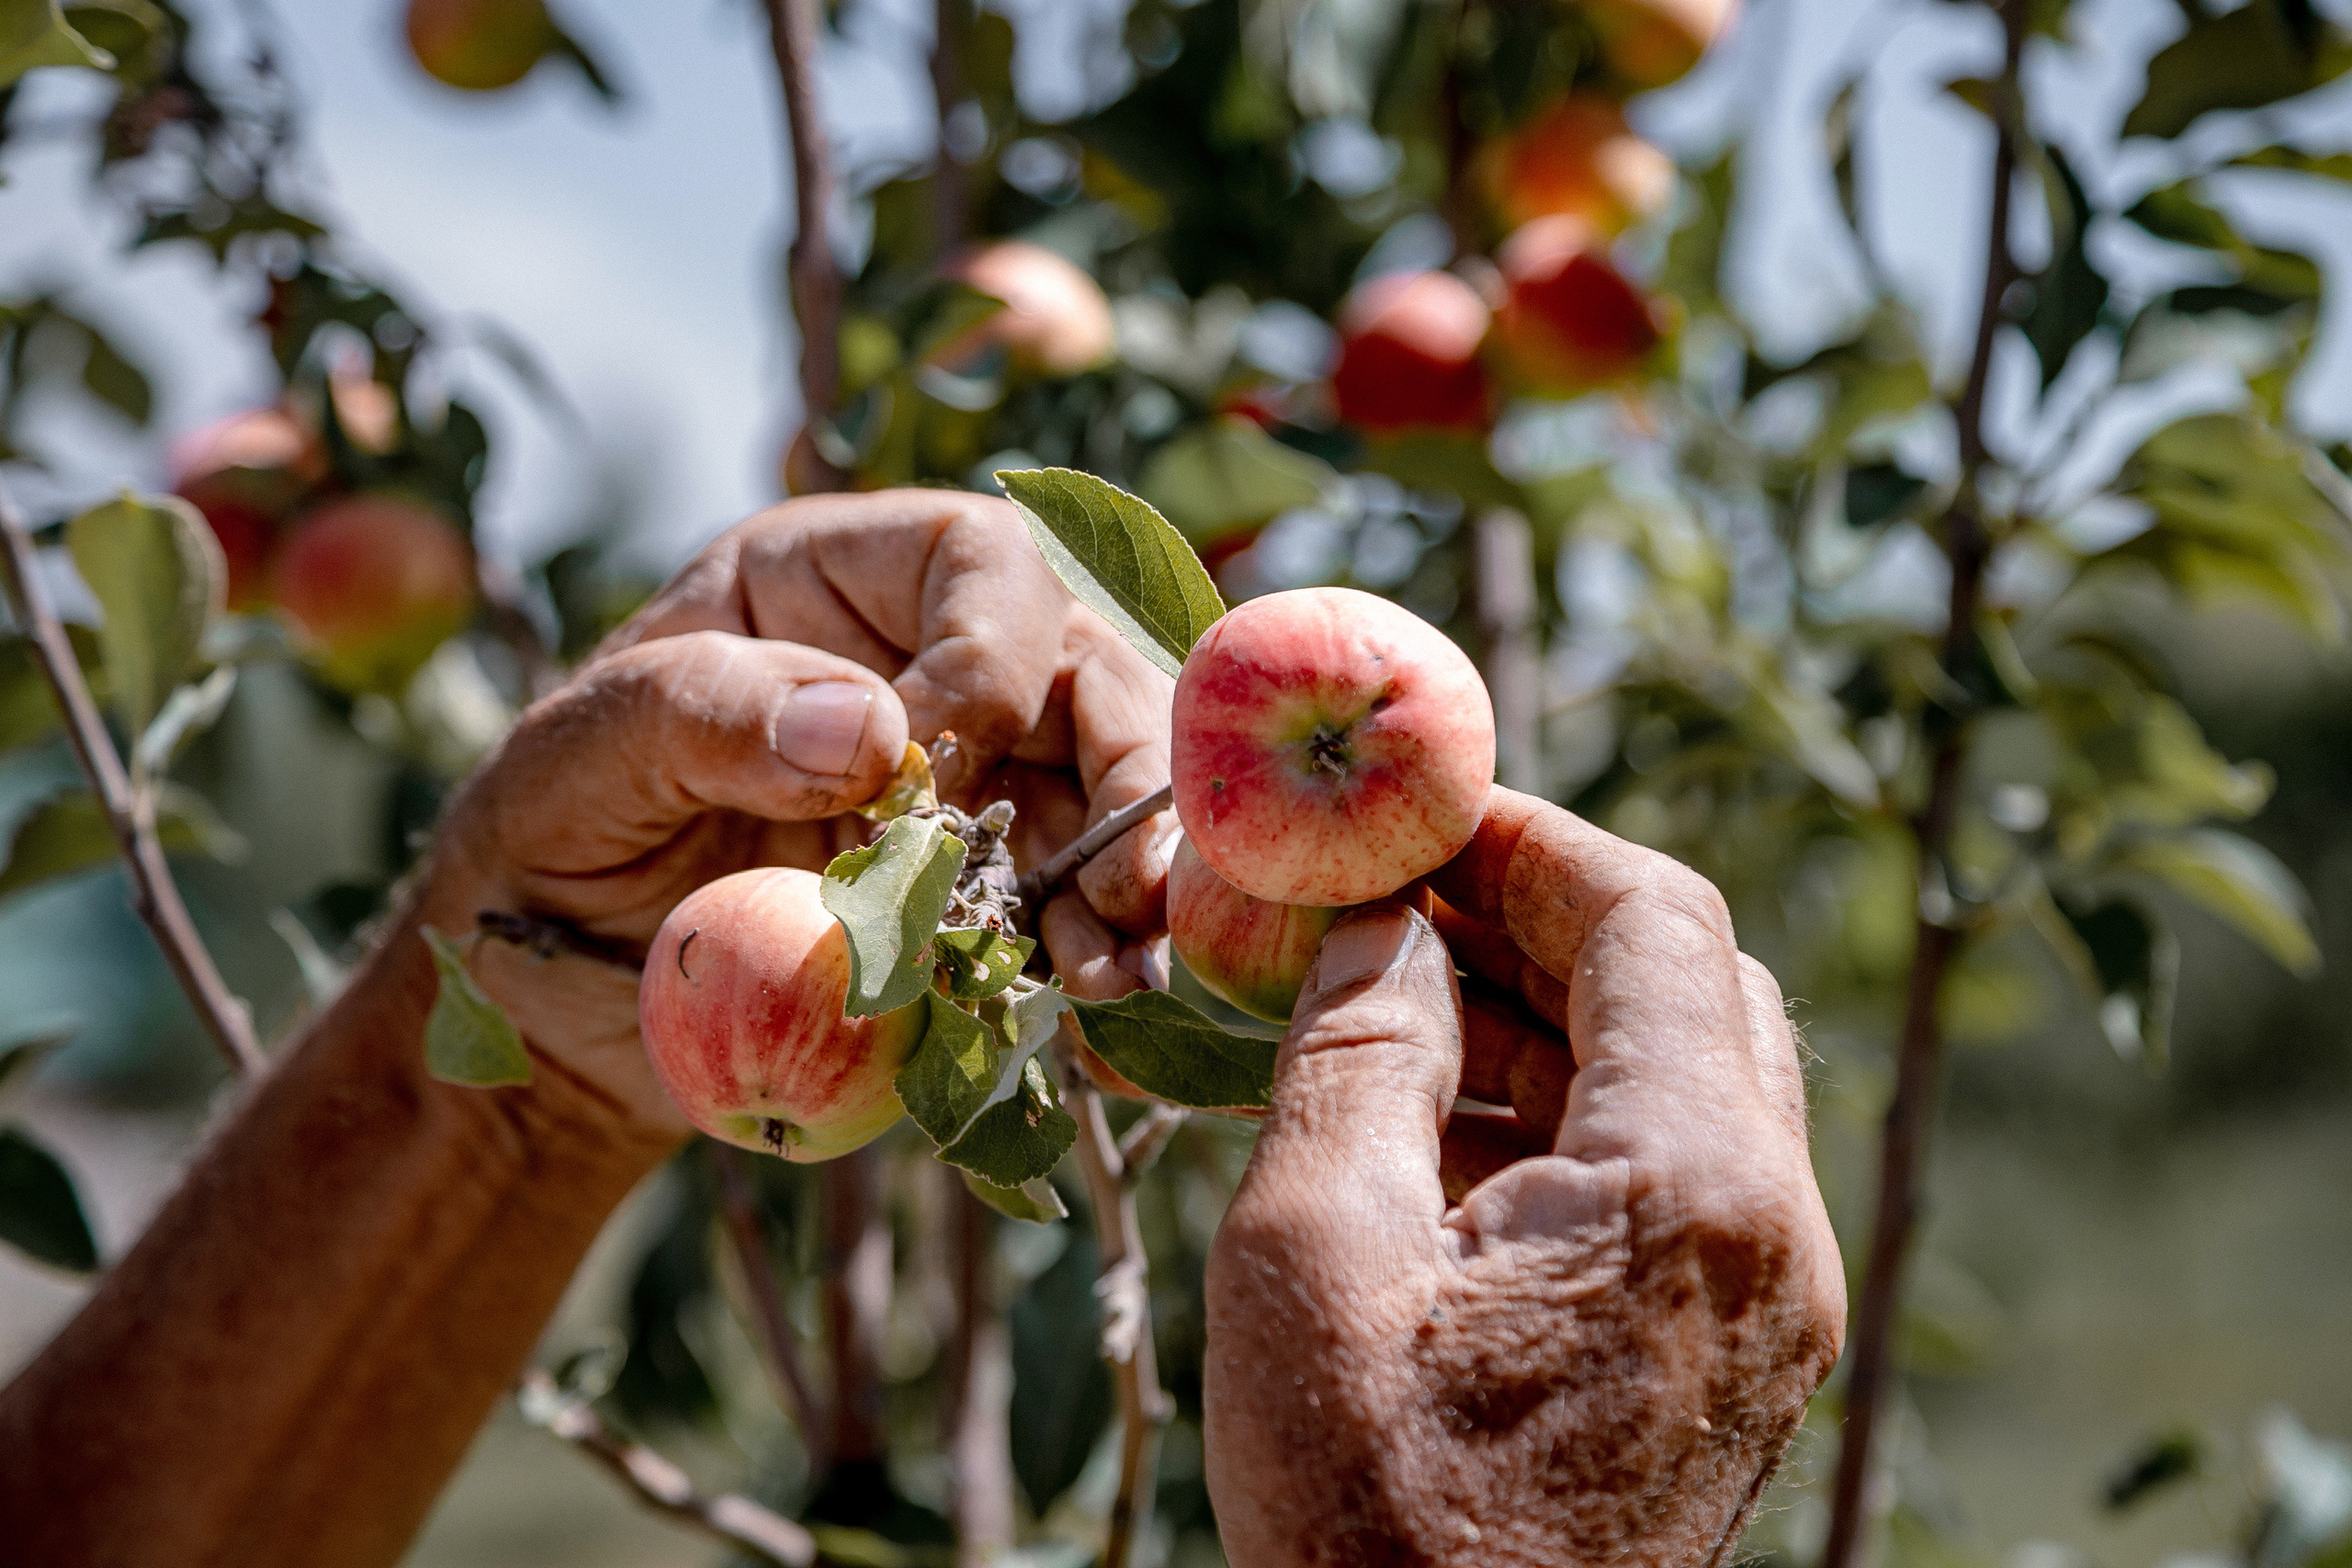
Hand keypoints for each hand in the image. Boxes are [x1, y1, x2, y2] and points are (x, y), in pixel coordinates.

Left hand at [415, 489, 1174, 1145]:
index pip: (978, 558)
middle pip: (1085, 669)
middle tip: (1124, 886)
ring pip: (1111, 789)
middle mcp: (926, 663)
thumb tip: (870, 728)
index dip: (986, 655)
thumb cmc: (543, 841)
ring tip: (1115, 973)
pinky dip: (1100, 955)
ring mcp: (973, 780)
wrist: (547, 1007)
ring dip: (1131, 879)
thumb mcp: (575, 758)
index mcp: (831, 580)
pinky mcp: (984, 891)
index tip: (923, 771)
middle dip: (1123, 773)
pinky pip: (1078, 903)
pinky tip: (1099, 1012)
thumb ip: (702, 713)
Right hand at [1202, 788, 1844, 1567]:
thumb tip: (1378, 919)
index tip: (1417, 812)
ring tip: (1389, 1001)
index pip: (1654, 918)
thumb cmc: (1365, 1508)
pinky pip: (1675, 1182)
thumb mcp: (1313, 1244)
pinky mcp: (1731, 1361)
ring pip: (1688, 1080)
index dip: (1530, 840)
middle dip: (1543, 917)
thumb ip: (1357, 1046)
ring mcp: (1768, 1307)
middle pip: (1693, 987)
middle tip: (1403, 892)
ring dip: (1548, 1017)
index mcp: (1695, 1188)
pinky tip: (1434, 1128)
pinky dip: (1569, 1120)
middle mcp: (1775, 1236)